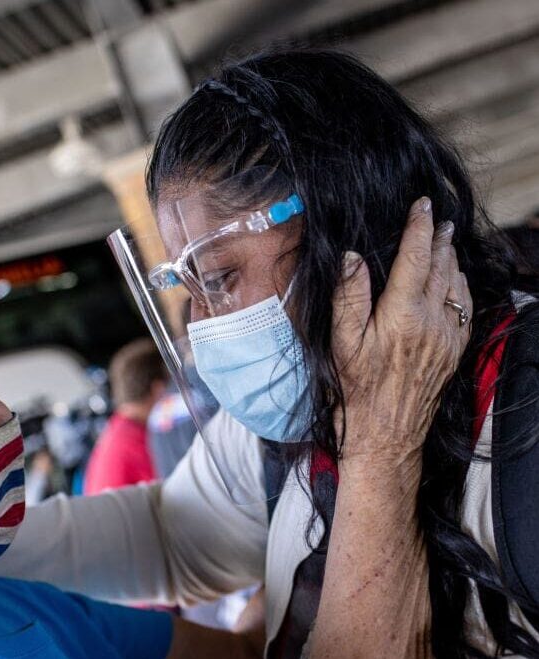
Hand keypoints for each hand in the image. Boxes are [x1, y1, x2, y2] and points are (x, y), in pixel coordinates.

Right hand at [331, 197, 470, 465]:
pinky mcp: (453, 354)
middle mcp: (432, 322)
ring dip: (452, 259)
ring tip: (447, 241)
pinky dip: (461, 287)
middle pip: (441, 267)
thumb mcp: (342, 343)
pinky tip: (455, 283)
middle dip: (439, 238)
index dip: (418, 227)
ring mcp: (447, 338)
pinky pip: (465, 310)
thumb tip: (352, 257)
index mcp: (403, 314)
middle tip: (437, 217)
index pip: (415, 258)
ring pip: (456, 286)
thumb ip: (349, 297)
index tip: (421, 205)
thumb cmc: (356, 391)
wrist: (385, 436)